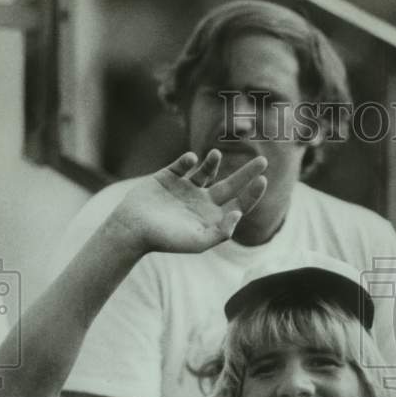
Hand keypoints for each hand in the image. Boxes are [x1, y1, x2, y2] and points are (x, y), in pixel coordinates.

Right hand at [114, 149, 266, 255]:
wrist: (132, 229)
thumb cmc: (165, 239)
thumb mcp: (197, 241)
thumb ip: (220, 232)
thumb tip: (239, 214)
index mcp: (210, 218)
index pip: (238, 205)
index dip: (252, 193)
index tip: (263, 180)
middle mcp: (200, 202)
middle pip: (230, 186)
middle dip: (246, 174)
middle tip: (263, 161)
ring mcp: (184, 188)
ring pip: (206, 171)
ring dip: (213, 163)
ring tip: (216, 155)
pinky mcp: (167, 177)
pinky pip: (182, 165)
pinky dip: (188, 161)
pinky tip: (191, 160)